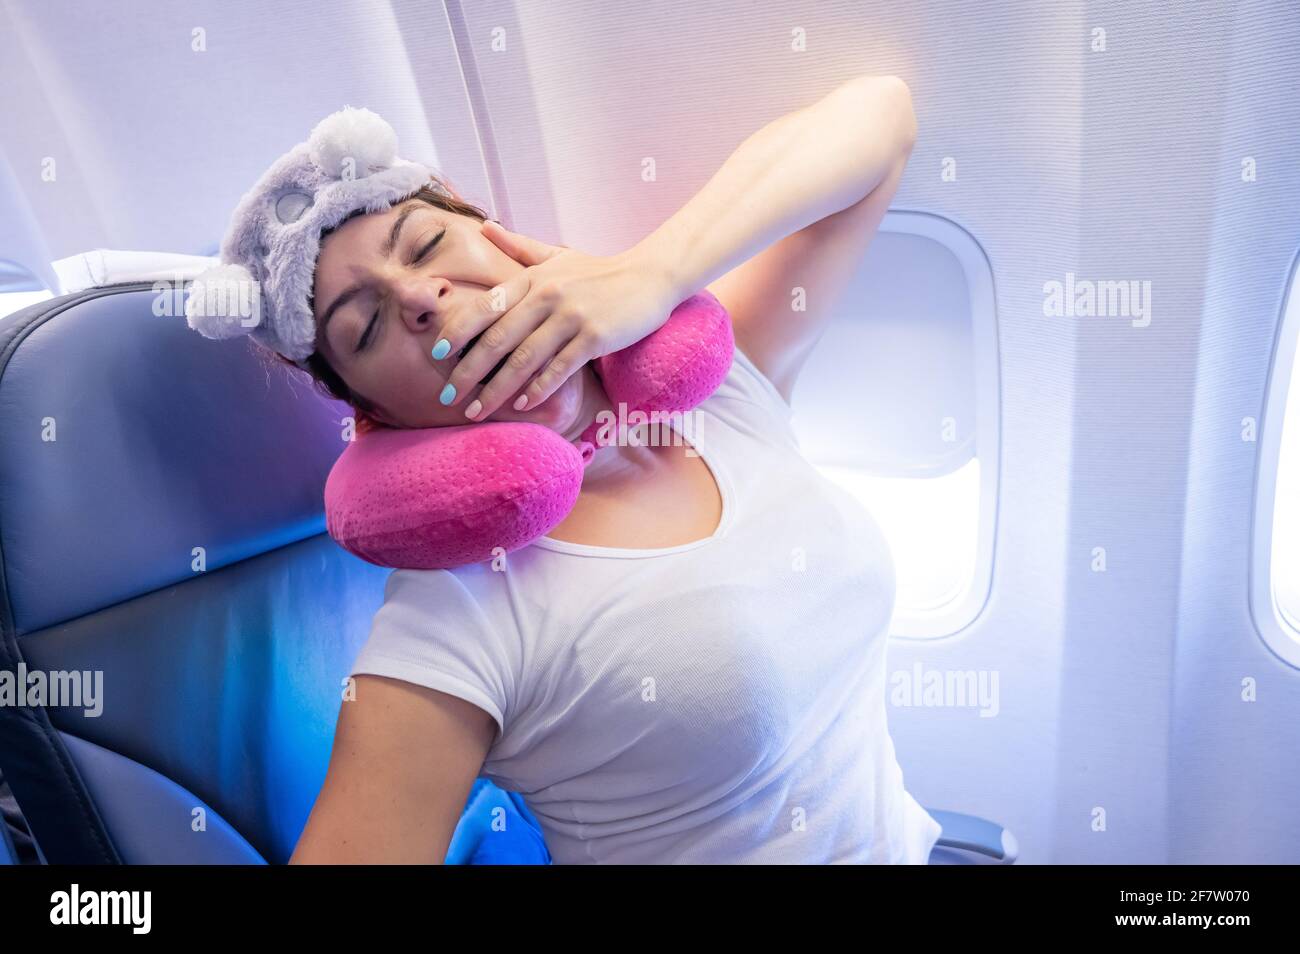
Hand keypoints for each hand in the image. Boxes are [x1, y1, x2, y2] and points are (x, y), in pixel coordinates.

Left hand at [433, 221, 679, 420]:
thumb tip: (484, 227)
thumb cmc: (599, 271)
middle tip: (448, 396)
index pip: (486, 307)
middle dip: (469, 371)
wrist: (649, 277)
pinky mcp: (594, 336)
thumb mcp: (557, 255)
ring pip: (524, 359)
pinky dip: (538, 389)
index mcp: (532, 278)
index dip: (458, 331)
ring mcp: (571, 316)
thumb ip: (519, 247)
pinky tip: (523, 406)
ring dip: (497, 389)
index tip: (436, 354)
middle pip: (498, 339)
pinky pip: (559, 368)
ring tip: (477, 410)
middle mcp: (547, 295)